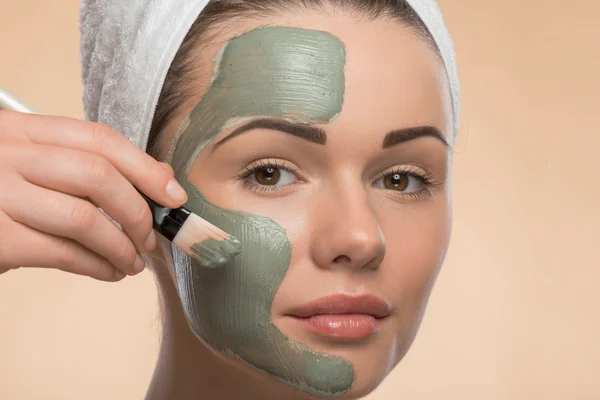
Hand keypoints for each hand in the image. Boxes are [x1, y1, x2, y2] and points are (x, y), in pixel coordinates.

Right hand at [0, 111, 186, 280]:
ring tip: (133, 262)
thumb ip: (78, 165)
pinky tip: (109, 272)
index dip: (145, 167)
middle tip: (151, 237)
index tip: (173, 194)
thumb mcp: (28, 164)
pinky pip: (64, 253)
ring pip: (86, 218)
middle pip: (99, 175)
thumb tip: (158, 180)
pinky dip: (98, 266)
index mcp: (22, 129)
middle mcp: (8, 154)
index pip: (99, 139)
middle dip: (138, 212)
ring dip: (122, 247)